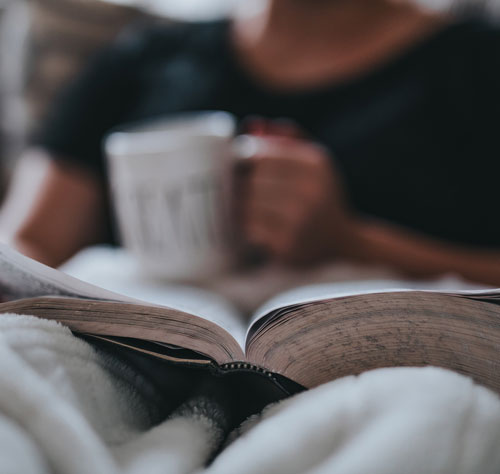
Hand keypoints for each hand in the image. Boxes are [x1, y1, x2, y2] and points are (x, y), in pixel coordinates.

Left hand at [237, 134, 353, 265]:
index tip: (245, 168)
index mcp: (315, 163)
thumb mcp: (314, 162)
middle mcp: (310, 190)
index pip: (260, 153)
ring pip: (248, 203)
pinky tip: (259, 227)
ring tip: (254, 209)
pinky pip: (250, 227)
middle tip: (246, 191)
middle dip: (244, 185)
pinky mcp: (287, 244)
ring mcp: (299, 219)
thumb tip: (251, 125)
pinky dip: (248, 226)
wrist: (340, 242)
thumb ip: (286, 138)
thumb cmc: (319, 195)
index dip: (244, 160)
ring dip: (244, 206)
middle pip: (253, 178)